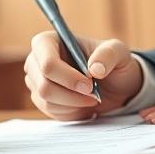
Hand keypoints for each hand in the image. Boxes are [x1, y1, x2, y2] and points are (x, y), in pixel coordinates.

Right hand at [24, 31, 143, 120]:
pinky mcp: (41, 99)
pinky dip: (71, 111)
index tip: (90, 84)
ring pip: (47, 100)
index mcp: (48, 42)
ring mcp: (36, 81)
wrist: (113, 84)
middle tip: (94, 94)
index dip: (68, 77)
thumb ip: (108, 55)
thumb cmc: (111, 62)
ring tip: (91, 96)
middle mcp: (36, 60)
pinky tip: (83, 102)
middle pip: (44, 85)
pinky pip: (51, 111)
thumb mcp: (118, 52)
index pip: (48, 63)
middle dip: (72, 94)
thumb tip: (94, 68)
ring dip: (74, 103)